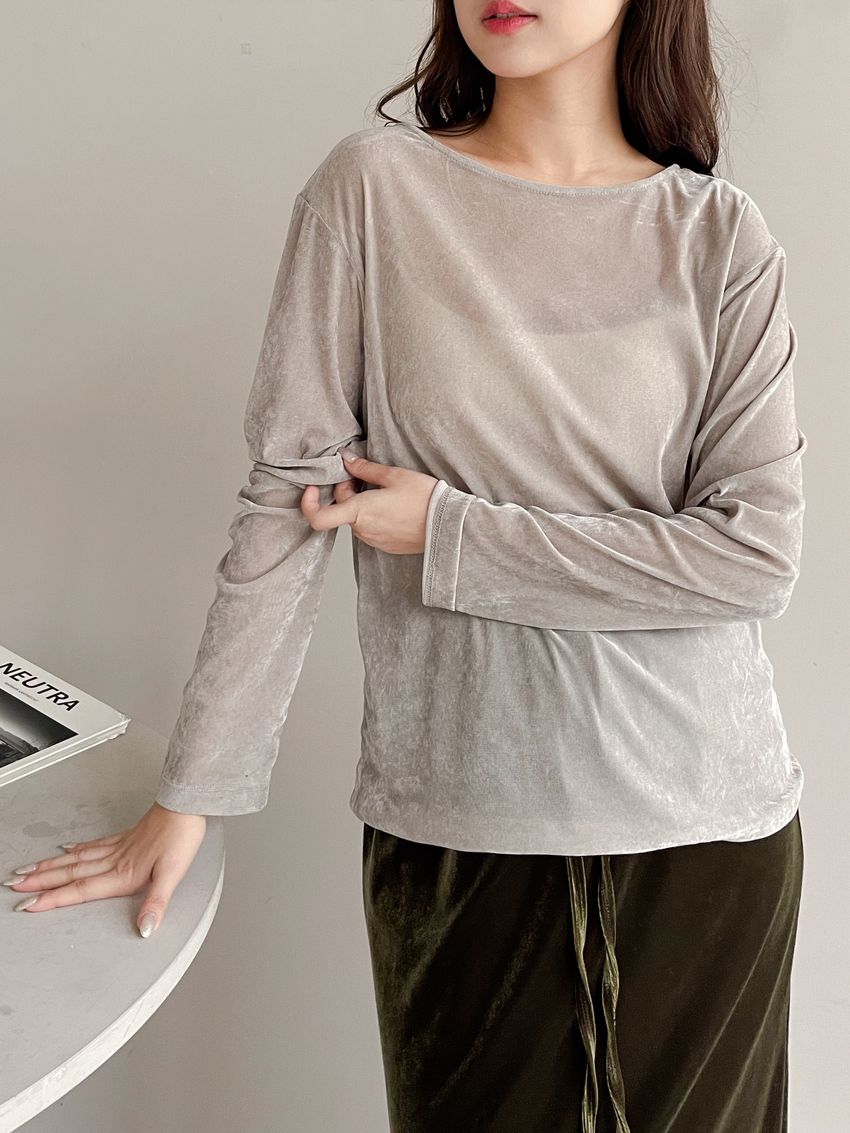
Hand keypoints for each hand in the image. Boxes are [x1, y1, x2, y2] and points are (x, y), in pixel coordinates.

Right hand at [4, 802, 206, 937]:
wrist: (186, 806)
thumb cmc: (181, 837)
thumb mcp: (173, 875)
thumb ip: (156, 903)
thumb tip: (145, 928)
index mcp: (123, 873)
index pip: (81, 890)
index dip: (54, 899)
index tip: (29, 906)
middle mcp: (115, 860)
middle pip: (70, 873)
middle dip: (40, 881)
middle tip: (14, 885)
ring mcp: (118, 848)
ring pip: (76, 859)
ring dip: (50, 866)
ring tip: (28, 869)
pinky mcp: (125, 837)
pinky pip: (93, 845)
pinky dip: (76, 849)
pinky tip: (66, 849)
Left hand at [300, 451, 439, 554]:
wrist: (449, 525)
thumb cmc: (424, 500)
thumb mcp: (394, 475)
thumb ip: (364, 468)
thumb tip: (346, 459)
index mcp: (360, 511)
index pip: (319, 517)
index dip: (308, 503)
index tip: (312, 488)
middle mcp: (363, 530)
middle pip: (342, 509)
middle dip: (347, 491)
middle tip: (365, 475)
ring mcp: (374, 540)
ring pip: (357, 519)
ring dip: (361, 503)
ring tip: (384, 490)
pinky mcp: (386, 545)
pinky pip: (371, 528)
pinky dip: (373, 515)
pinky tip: (393, 505)